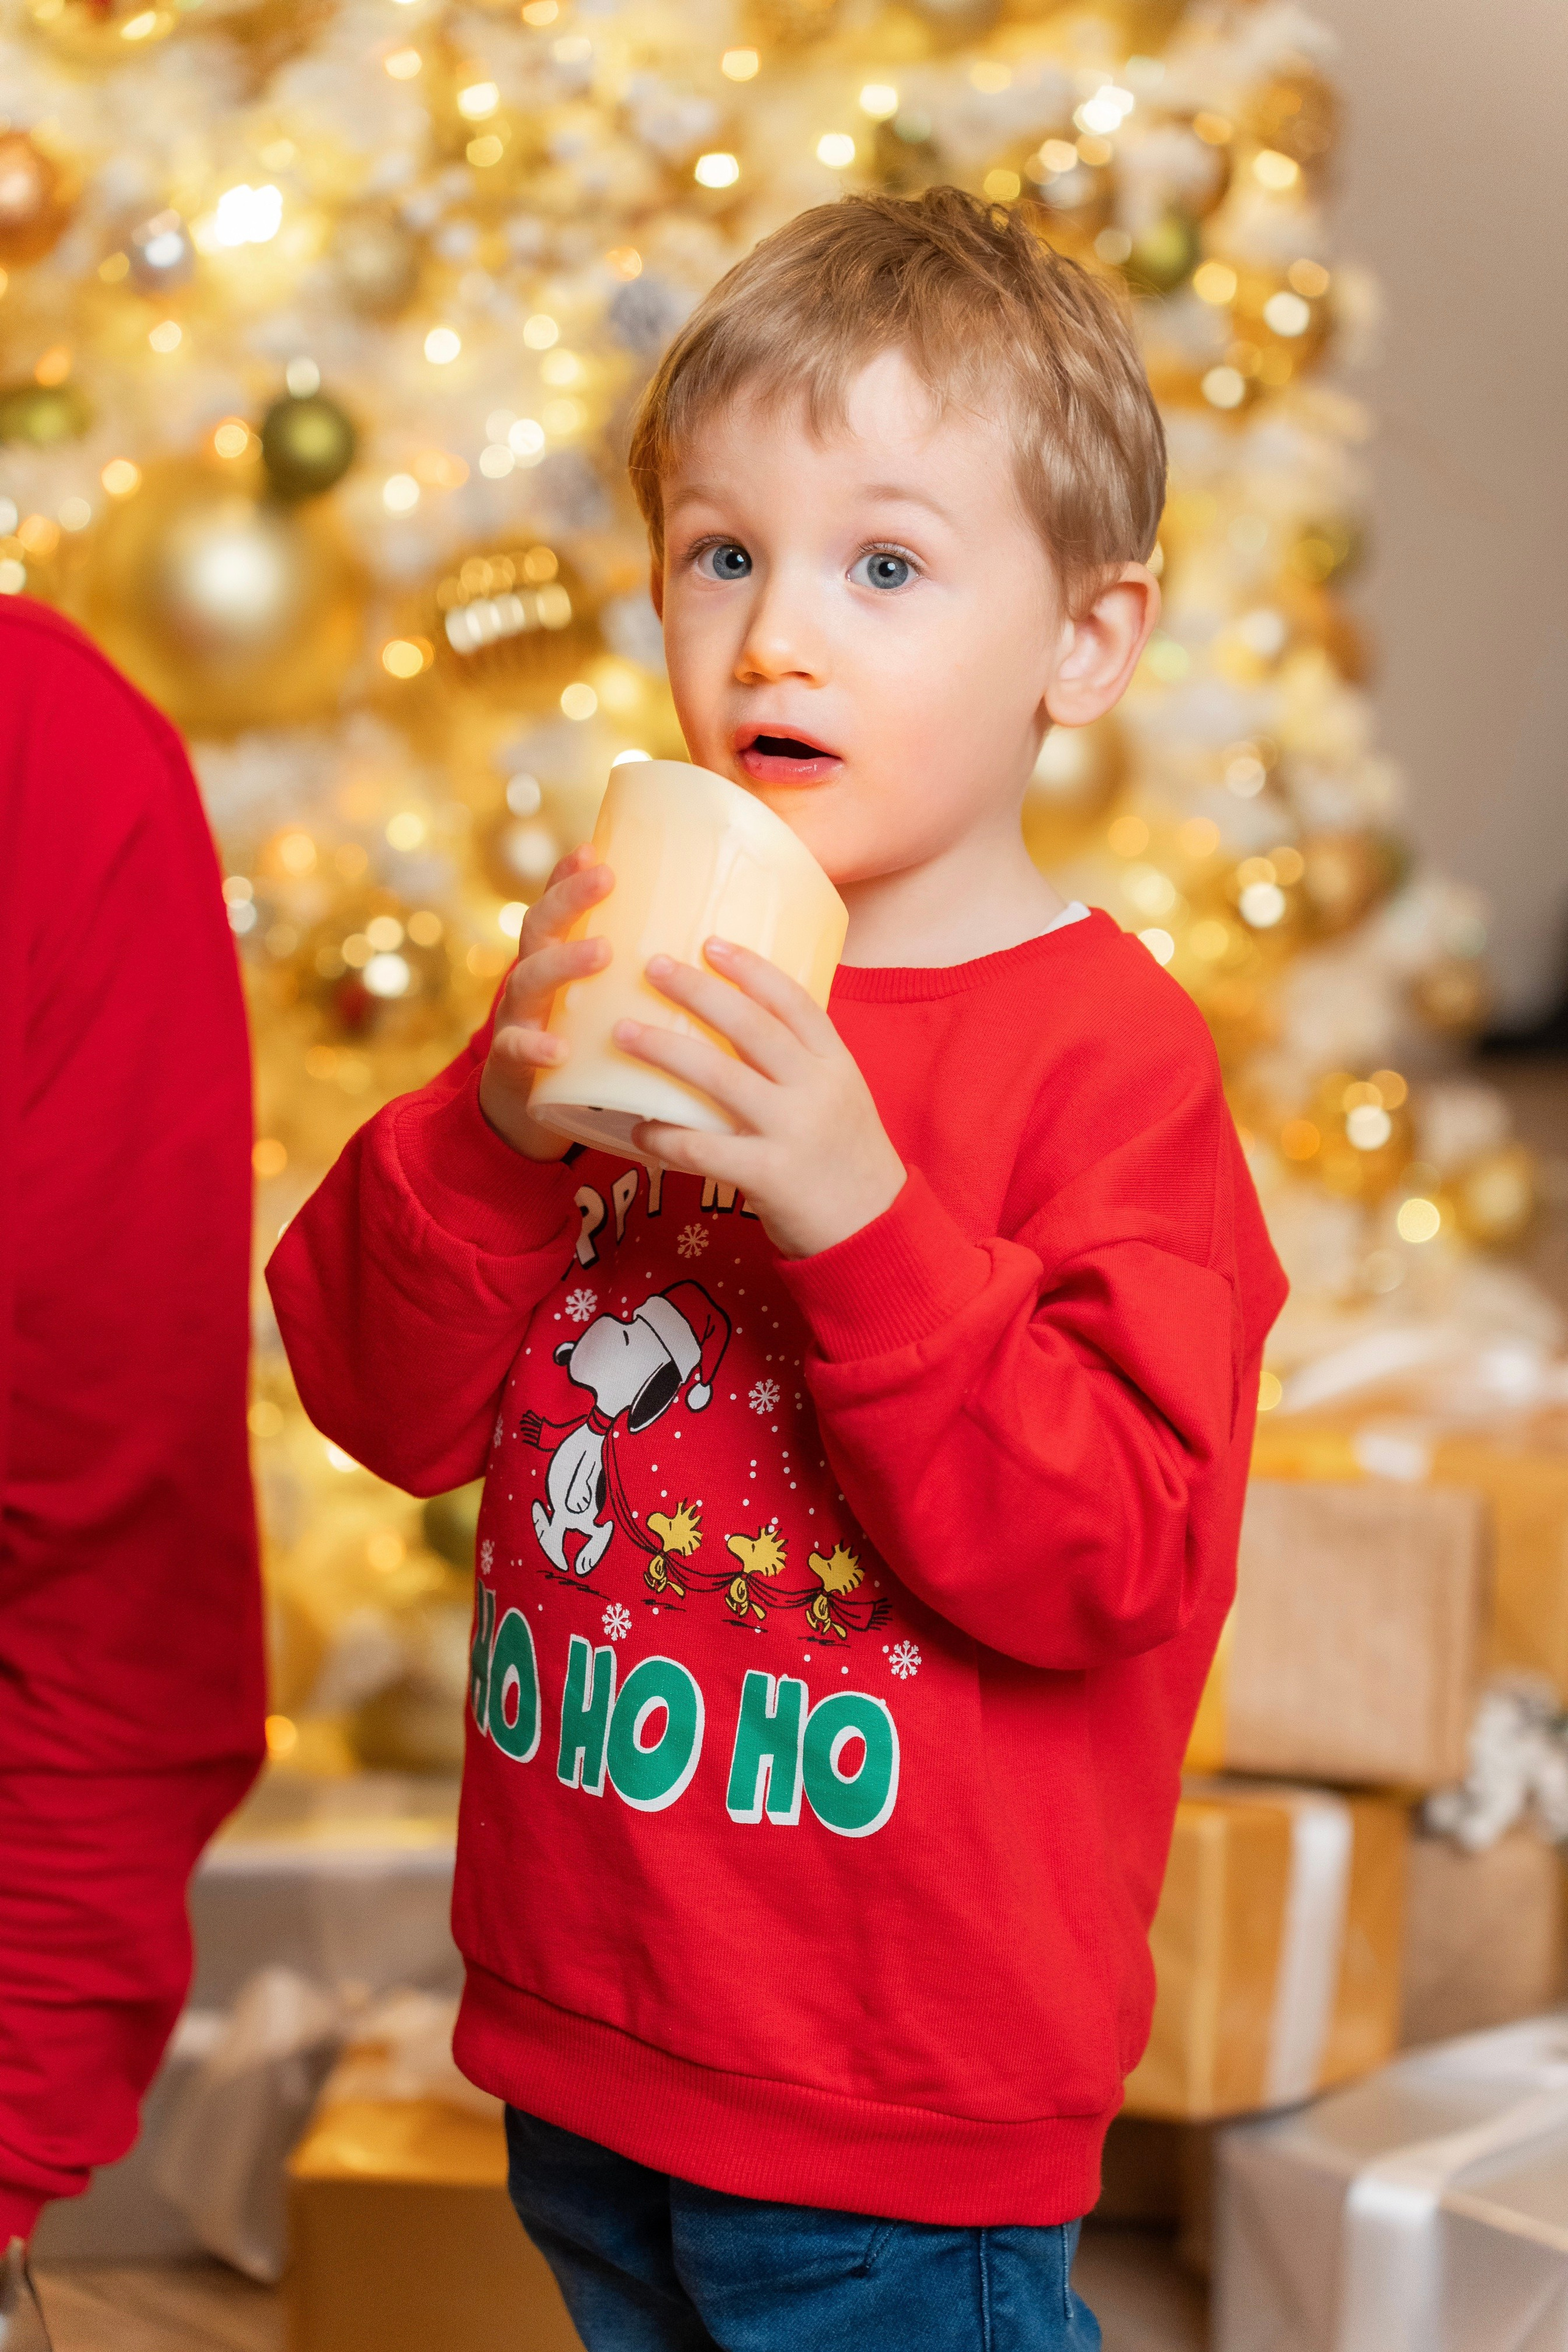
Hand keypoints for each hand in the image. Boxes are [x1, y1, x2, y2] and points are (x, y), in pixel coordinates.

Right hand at [478, 845, 612, 1159]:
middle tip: (606, 878)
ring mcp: (518, 1018)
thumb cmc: (586, 1048)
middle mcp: (532, 980)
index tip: (595, 847)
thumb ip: (642, 974)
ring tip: (601, 952)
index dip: (570, 875)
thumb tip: (718, 946)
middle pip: (541, 927)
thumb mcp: (606, 1004)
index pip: (559, 906)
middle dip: (569, 898)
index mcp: (556, 959)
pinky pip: (516, 1050)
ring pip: (528, 980)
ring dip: (563, 963)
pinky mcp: (511, 1064)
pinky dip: (534, 1045)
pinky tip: (557, 1048)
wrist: (529, 1112)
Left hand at [615, 940, 905, 1258]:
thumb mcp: (840, 1097)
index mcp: (835, 1064)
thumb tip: (742, 1023)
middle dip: (697, 991)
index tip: (711, 942)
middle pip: (750, 1027)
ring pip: (719, 1078)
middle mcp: (816, 1089)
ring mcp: (793, 1131)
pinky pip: (704, 1149)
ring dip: (666, 1050)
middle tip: (651, 965)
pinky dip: (666, 1136)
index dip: (751, 969)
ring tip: (623, 1031)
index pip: (794, 1002)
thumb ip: (802, 1064)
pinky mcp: (769, 1175)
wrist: (874, 1231)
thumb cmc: (846, 1159)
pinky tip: (638, 1127)